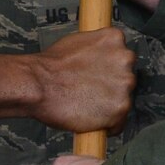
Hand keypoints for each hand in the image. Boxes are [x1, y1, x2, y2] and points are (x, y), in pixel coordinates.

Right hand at [0, 29, 134, 132]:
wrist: (38, 85)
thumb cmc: (51, 66)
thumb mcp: (78, 41)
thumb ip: (97, 48)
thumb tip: (101, 55)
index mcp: (115, 38)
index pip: (123, 56)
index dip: (109, 69)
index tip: (99, 76)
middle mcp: (125, 58)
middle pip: (126, 77)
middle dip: (112, 86)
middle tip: (90, 92)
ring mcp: (125, 84)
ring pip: (124, 99)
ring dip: (110, 105)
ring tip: (87, 105)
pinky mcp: (120, 108)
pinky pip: (119, 122)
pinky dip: (107, 125)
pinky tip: (91, 120)